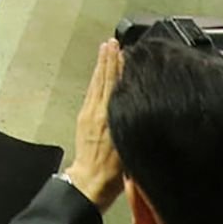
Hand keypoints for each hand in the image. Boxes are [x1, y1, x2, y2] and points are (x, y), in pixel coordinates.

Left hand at [61, 40, 125, 209]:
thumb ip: (131, 124)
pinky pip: (91, 93)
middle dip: (108, 59)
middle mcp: (98, 111)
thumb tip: (138, 105)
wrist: (90, 182)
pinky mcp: (84, 118)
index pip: (115, 84)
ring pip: (96, 84)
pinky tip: (98, 73)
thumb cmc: (114, 171)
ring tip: (105, 49)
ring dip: (101, 66)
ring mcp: (89, 114)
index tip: (123, 50)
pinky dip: (96, 80)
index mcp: (110, 116)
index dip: (119, 66)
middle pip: (104, 79)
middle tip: (112, 42)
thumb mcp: (129, 147)